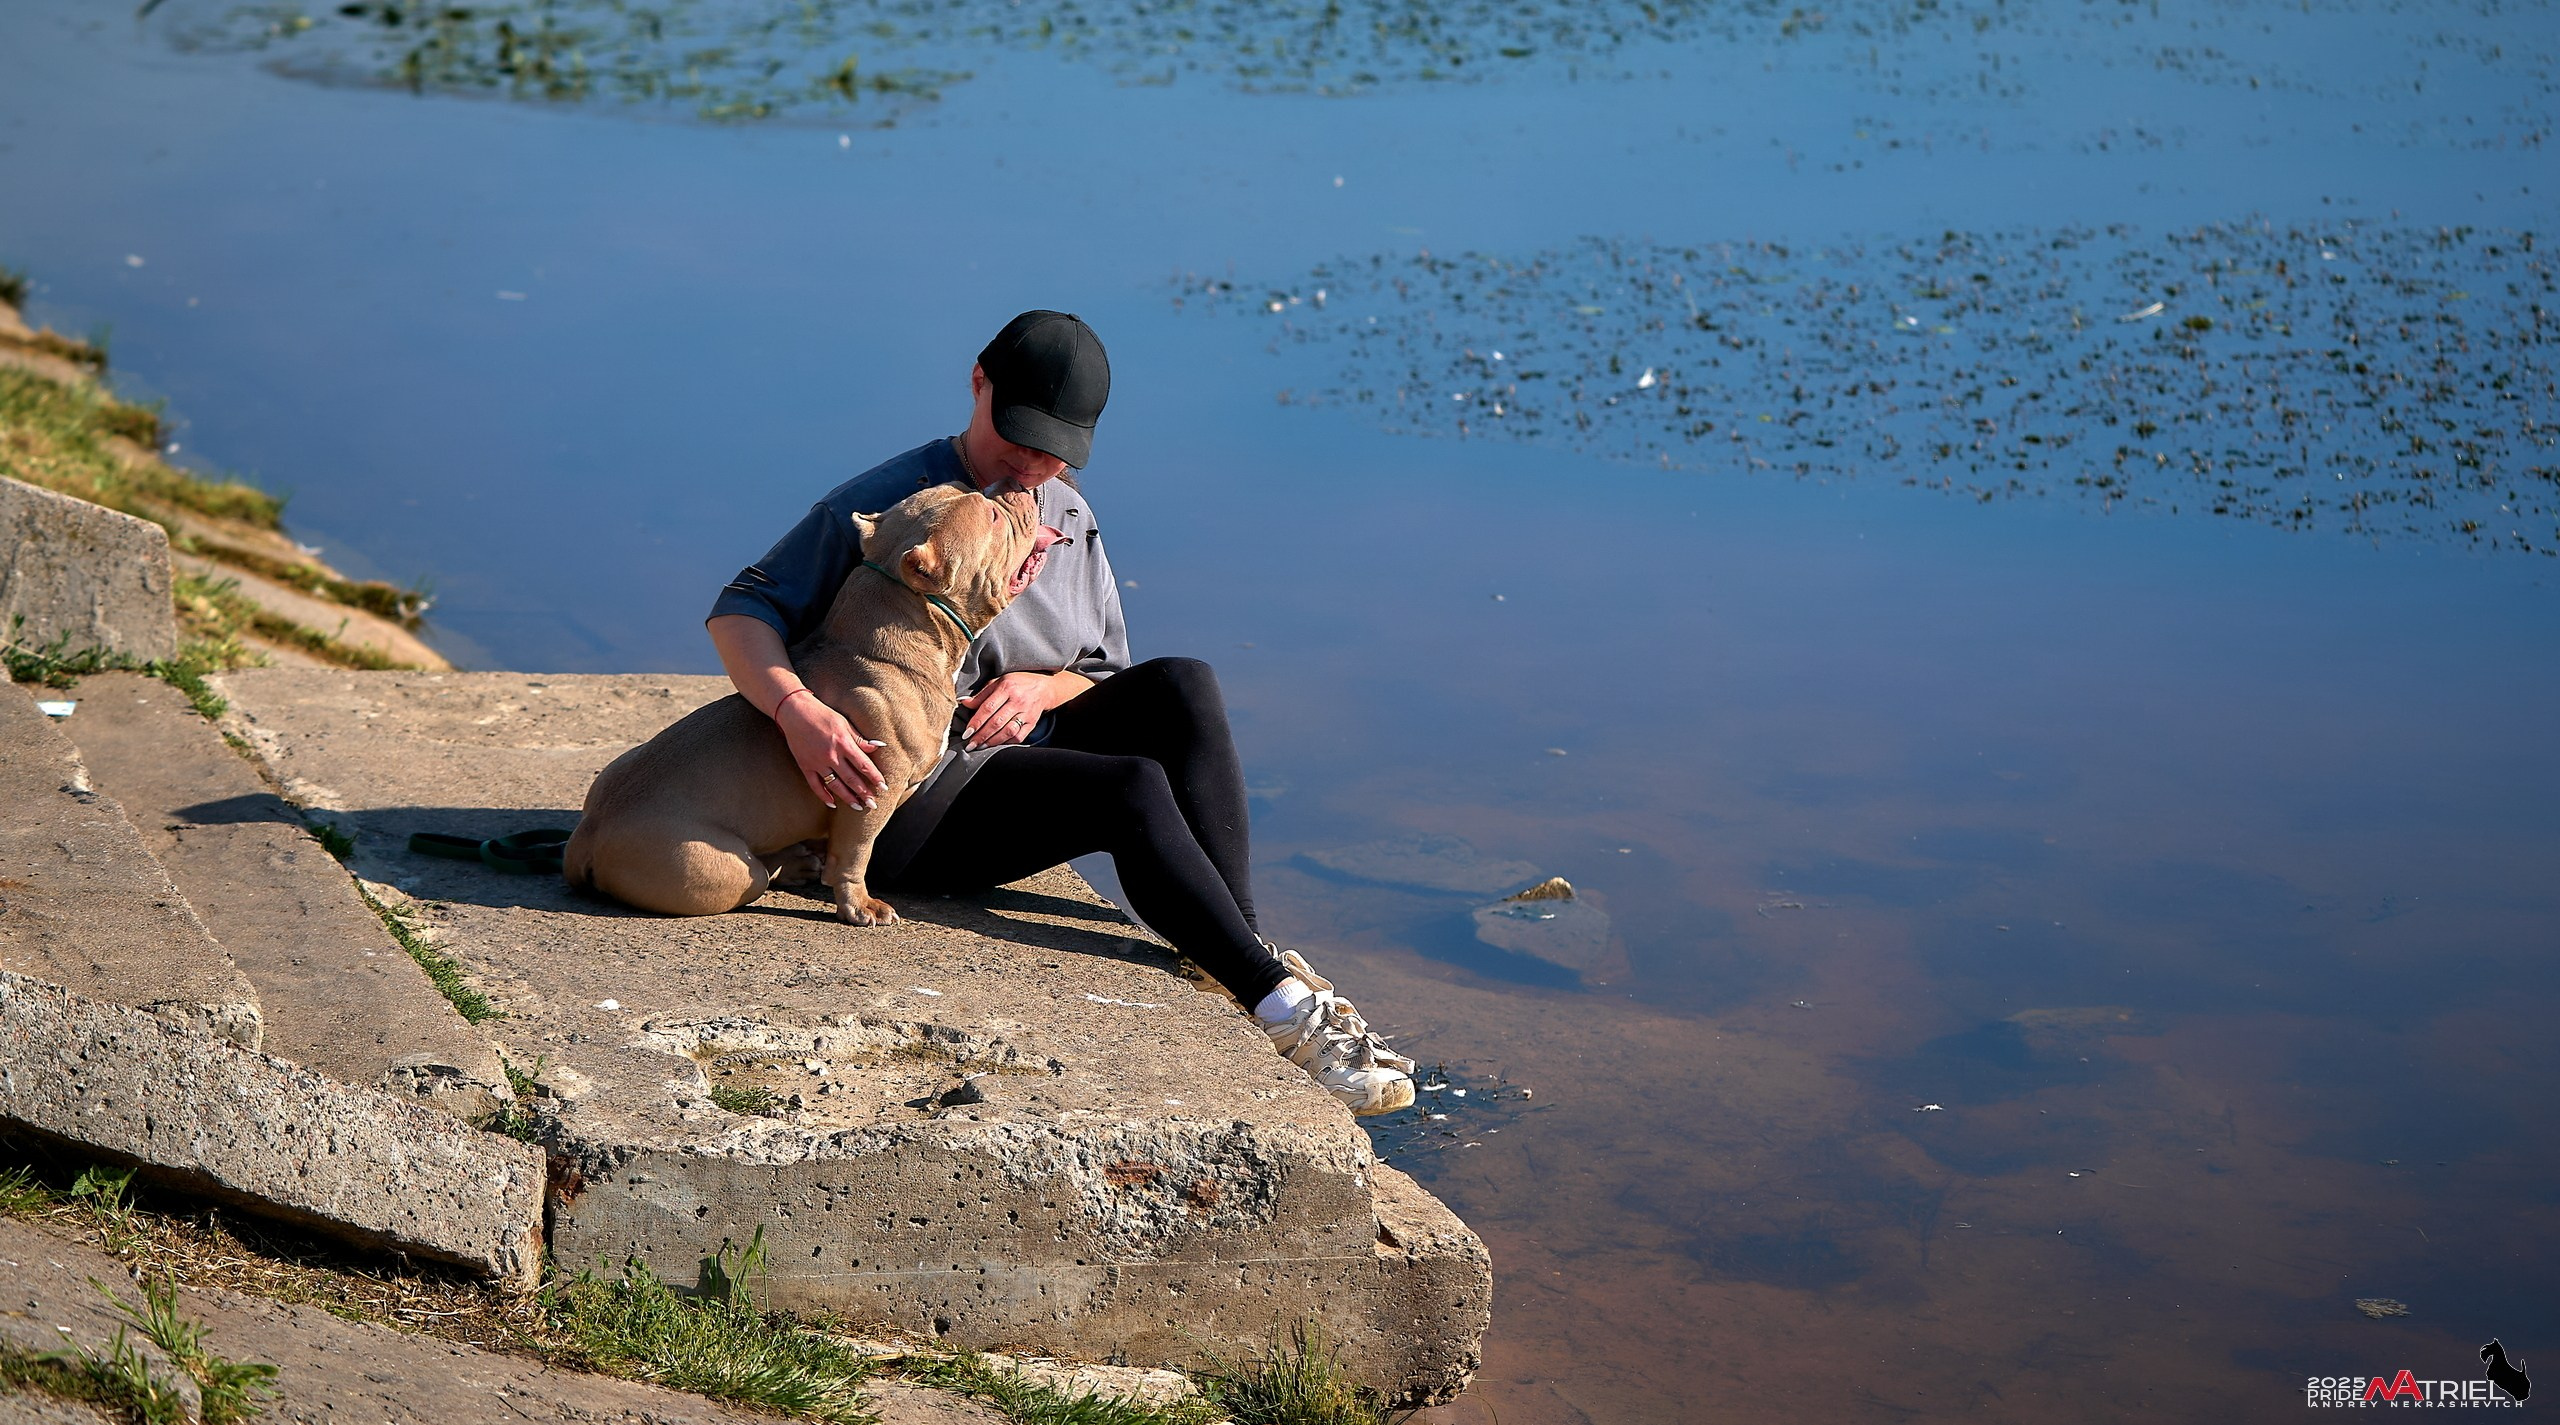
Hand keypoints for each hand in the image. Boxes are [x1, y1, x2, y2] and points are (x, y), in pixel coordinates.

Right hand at [775, 690, 885, 808]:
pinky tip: (833, 804)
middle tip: (874, 805)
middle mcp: (831, 755)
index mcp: (844, 743)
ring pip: (835, 786)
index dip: (875, 777)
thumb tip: (879, 746)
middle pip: (851, 779)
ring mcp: (817, 762)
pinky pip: (815, 785)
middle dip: (864, 793)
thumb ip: (860, 739)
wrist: (795, 712)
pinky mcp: (805, 766)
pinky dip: (824, 796)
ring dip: (848, 798)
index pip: (864, 765)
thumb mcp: (844, 723)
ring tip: (858, 807)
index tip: (884, 787)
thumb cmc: (822, 715)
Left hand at [959, 670, 1077, 749]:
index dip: (976, 722)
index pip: (988, 708)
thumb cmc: (1017, 683)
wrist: (1044, 687)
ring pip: (1007, 731)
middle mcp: (1017, 700)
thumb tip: (964, 702)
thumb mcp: (998, 682)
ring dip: (992, 741)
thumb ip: (981, 694)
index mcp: (1006, 687)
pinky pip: (1018, 736)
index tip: (966, 733)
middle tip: (970, 744)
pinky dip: (1006, 742)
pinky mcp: (1032, 723)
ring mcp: (1026, 712)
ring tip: (981, 746)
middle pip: (996, 722)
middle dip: (981, 736)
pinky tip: (996, 744)